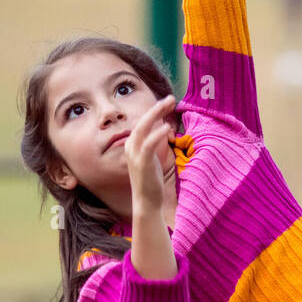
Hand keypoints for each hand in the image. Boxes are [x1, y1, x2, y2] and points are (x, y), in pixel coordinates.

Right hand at [123, 93, 176, 211]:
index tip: (167, 102)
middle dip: (156, 108)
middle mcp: (130, 147)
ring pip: (143, 128)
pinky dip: (157, 134)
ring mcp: (135, 155)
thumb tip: (164, 129)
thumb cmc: (151, 181)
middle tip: (171, 98)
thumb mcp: (152, 158)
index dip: (154, 111)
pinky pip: (149, 144)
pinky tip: (167, 127)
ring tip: (169, 105)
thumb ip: (154, 143)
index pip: (142, 122)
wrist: (147, 203)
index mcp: (132, 145)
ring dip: (156, 114)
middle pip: (142, 121)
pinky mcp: (142, 163)